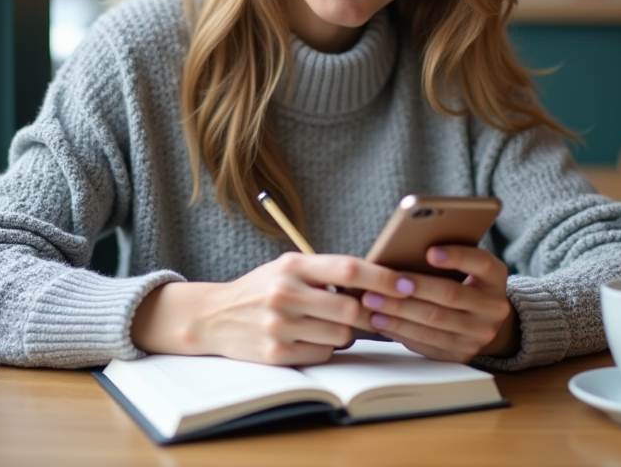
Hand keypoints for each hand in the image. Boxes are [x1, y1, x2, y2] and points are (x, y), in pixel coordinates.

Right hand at [130, 253, 415, 364]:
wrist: (214, 317)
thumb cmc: (261, 289)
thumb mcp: (287, 268)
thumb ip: (324, 273)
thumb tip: (378, 284)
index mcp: (292, 265)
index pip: (347, 269)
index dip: (382, 277)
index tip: (407, 283)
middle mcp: (285, 293)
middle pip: (350, 309)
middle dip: (366, 314)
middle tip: (367, 312)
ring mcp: (279, 326)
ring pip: (340, 336)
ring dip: (344, 333)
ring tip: (325, 323)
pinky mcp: (276, 354)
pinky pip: (323, 355)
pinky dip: (324, 349)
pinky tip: (307, 338)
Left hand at [358, 245, 517, 362]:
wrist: (480, 320)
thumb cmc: (462, 282)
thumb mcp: (464, 267)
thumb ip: (442, 256)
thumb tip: (402, 248)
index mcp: (495, 278)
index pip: (481, 263)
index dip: (456, 256)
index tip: (429, 251)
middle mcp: (493, 308)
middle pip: (449, 294)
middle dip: (412, 286)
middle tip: (381, 279)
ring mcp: (479, 334)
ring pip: (433, 321)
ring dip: (398, 310)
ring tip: (372, 300)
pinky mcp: (460, 354)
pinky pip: (426, 342)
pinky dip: (399, 330)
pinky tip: (379, 320)